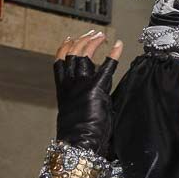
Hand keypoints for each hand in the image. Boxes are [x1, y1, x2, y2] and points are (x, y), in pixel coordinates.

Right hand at [54, 31, 122, 153]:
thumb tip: (95, 94)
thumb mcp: (77, 112)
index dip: (65, 47)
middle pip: (71, 53)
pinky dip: (113, 55)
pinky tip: (118, 45)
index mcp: (63, 90)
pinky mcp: (95, 89)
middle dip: (82, 40)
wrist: (79, 143)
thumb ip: (83, 98)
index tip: (70, 39)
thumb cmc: (80, 135)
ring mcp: (81, 85)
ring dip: (93, 42)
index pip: (60, 61)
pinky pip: (105, 67)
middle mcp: (69, 84)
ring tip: (102, 36)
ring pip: (83, 54)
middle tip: (94, 33)